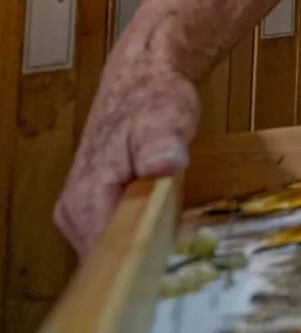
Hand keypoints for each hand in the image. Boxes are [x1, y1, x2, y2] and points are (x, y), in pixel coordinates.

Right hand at [55, 40, 199, 252]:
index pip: (105, 256)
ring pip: (109, 250)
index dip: (139, 264)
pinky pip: (113, 236)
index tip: (172, 262)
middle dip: (141, 261)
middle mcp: (73, 212)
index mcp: (84, 199)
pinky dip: (137, 237)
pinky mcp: (91, 208)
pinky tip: (164, 228)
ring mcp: (78, 211)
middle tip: (182, 253)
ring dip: (140, 250)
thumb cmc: (154, 101)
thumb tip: (163, 165)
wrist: (142, 81)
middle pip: (106, 261)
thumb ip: (161, 147)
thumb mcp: (166, 120)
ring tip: (176, 239)